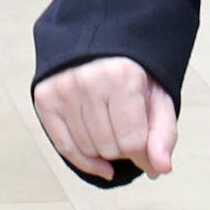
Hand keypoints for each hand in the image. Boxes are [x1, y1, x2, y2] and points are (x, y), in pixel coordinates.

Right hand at [32, 56, 177, 181]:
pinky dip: (83, 160)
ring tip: (112, 130)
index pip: (133, 142)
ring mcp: (63, 88)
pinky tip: (99, 162)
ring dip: (104, 152)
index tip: (148, 150)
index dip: (145, 155)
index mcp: (121, 76)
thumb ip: (164, 134)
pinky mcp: (45, 97)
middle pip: (109, 149)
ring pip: (88, 150)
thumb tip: (160, 167)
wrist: (100, 42)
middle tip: (128, 129)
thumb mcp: (159, 97)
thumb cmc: (132, 72)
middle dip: (124, 149)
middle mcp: (88, 80)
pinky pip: (63, 147)